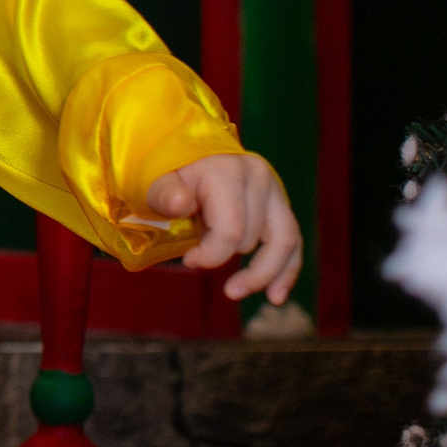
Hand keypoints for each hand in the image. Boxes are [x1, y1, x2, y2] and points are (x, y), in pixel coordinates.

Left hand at [147, 153, 302, 305]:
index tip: (188, 260)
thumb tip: (182, 203)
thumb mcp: (154, 180)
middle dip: (225, 255)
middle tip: (197, 253)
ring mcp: (273, 188)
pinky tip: (275, 295)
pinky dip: (286, 270)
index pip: (231, 229)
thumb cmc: (166, 170)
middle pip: (251, 238)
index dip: (211, 255)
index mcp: (226, 170)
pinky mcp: (279, 203)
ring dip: (263, 275)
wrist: (184, 150)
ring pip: (284, 242)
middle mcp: (257, 176)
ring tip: (235, 292)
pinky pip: (293, 241)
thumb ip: (164, 194)